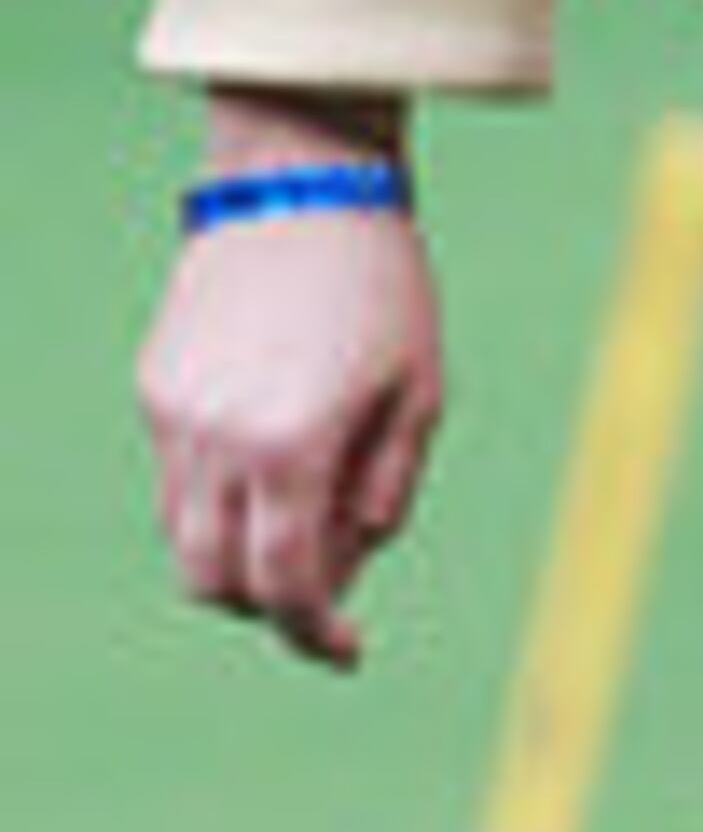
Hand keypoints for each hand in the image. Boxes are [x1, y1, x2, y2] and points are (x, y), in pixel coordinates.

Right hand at [139, 197, 445, 672]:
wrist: (302, 180)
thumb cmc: (384, 287)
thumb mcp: (418, 399)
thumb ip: (382, 499)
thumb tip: (342, 577)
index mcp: (292, 447)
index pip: (287, 586)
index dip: (316, 634)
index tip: (346, 651)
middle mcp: (217, 439)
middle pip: (213, 581)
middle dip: (265, 602)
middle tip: (321, 584)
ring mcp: (174, 412)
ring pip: (183, 533)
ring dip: (235, 550)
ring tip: (301, 506)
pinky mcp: (154, 384)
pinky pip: (176, 473)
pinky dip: (216, 493)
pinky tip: (271, 446)